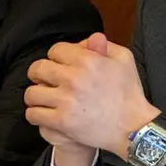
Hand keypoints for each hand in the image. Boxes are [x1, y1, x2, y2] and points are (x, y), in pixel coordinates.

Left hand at [26, 33, 157, 159]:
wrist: (133, 128)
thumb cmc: (130, 93)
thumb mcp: (125, 60)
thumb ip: (106, 45)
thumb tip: (91, 38)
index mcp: (87, 60)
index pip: (55, 50)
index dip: (56, 57)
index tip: (60, 66)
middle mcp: (73, 78)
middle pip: (38, 69)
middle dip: (39, 74)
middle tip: (45, 82)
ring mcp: (65, 100)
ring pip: (32, 93)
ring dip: (36, 96)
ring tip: (43, 100)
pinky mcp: (62, 122)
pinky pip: (34, 115)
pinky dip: (35, 115)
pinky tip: (43, 114)